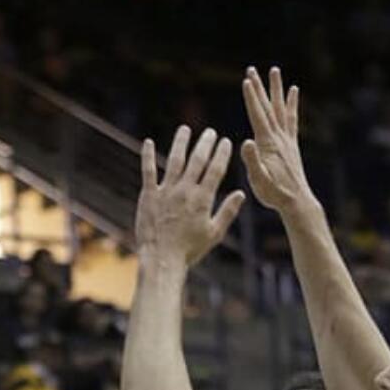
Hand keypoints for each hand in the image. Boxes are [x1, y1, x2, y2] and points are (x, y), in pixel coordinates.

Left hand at [135, 127, 244, 266]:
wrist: (162, 260)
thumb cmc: (189, 251)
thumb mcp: (214, 234)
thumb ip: (227, 212)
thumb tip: (241, 193)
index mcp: (202, 199)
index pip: (215, 169)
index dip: (221, 153)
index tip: (225, 142)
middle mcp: (185, 190)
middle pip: (197, 160)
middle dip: (205, 143)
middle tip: (210, 132)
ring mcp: (166, 191)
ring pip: (175, 160)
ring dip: (181, 142)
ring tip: (185, 129)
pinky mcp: (149, 196)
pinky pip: (148, 171)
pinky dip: (148, 156)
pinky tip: (148, 142)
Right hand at [240, 67, 312, 215]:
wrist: (296, 201)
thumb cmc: (274, 194)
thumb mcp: (259, 181)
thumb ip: (253, 161)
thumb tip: (246, 141)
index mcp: (268, 144)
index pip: (257, 116)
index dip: (251, 98)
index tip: (246, 81)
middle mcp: (279, 137)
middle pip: (267, 107)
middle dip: (259, 88)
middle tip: (252, 69)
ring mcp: (287, 139)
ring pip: (280, 108)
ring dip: (276, 89)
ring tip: (274, 70)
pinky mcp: (292, 144)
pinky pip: (291, 118)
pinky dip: (291, 103)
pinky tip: (294, 91)